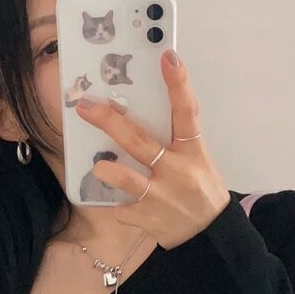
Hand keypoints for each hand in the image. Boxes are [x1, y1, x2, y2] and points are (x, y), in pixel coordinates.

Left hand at [75, 49, 230, 249]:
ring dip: (108, 171)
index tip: (167, 57)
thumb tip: (135, 112)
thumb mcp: (196, 161)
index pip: (187, 112)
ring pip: (127, 178)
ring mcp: (160, 195)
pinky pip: (119, 208)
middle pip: (139, 140)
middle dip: (110, 121)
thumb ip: (173, 141)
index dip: (178, 84)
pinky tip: (104, 199)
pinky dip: (110, 203)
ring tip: (97, 168)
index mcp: (192, 151)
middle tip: (85, 106)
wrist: (209, 236)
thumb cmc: (198, 190)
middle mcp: (177, 170)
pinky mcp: (147, 218)